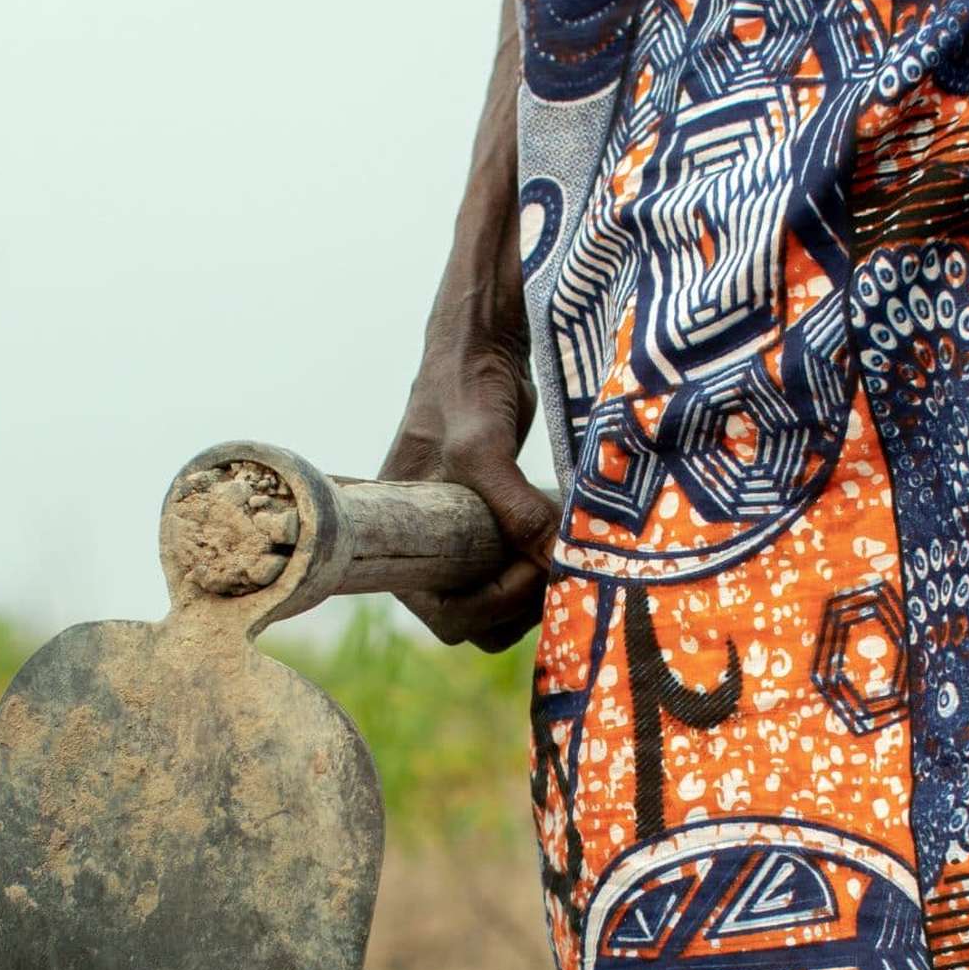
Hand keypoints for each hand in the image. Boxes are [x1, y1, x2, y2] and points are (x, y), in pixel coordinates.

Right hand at [379, 326, 556, 651]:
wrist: (478, 348)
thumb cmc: (461, 395)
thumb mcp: (483, 454)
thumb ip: (518, 511)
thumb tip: (559, 565)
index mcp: (403, 544)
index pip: (446, 615)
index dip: (490, 605)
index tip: (528, 567)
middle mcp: (428, 552)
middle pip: (478, 621)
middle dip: (519, 604)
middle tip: (554, 566)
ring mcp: (461, 543)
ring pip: (503, 604)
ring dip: (537, 591)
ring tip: (562, 550)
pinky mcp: (492, 528)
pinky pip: (518, 573)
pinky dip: (543, 567)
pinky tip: (565, 540)